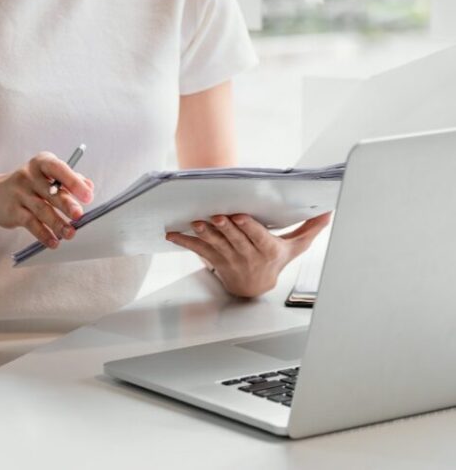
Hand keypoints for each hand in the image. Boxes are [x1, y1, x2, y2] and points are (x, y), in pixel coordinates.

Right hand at [0, 152, 93, 248]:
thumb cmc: (30, 185)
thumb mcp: (48, 176)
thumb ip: (70, 180)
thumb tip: (89, 187)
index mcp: (42, 163)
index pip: (58, 169)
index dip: (73, 182)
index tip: (87, 196)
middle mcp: (29, 175)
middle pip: (51, 191)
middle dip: (66, 204)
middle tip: (79, 215)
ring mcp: (19, 193)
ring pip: (42, 209)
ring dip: (57, 223)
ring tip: (70, 233)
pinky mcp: (13, 211)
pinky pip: (31, 223)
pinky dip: (43, 234)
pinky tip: (53, 241)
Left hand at [166, 213, 331, 297]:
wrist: (254, 288)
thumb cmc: (274, 262)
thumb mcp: (294, 248)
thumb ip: (310, 229)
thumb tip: (328, 212)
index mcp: (267, 250)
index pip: (257, 237)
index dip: (248, 227)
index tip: (240, 216)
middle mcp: (247, 256)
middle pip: (235, 240)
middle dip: (225, 227)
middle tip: (216, 216)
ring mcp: (229, 259)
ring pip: (216, 245)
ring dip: (205, 233)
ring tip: (196, 223)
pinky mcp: (214, 261)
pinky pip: (198, 251)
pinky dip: (185, 242)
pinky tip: (173, 234)